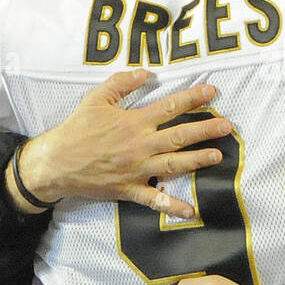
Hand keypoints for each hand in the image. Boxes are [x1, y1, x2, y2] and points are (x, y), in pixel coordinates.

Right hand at [9, 68, 231, 218]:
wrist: (56, 163)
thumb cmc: (76, 129)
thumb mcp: (96, 99)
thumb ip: (121, 83)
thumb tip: (146, 73)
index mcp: (134, 122)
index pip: (170, 107)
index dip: (193, 98)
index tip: (212, 92)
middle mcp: (140, 145)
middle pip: (179, 136)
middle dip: (205, 130)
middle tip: (228, 126)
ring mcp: (137, 169)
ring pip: (174, 165)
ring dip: (198, 160)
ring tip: (218, 155)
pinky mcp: (130, 189)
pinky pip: (155, 200)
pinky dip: (173, 206)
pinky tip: (192, 211)